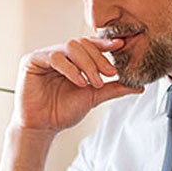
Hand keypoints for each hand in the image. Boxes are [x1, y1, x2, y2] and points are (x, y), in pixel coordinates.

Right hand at [15, 37, 142, 132]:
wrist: (44, 127)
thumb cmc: (63, 111)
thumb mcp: (93, 97)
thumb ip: (114, 88)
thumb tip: (139, 86)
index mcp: (72, 59)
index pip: (90, 45)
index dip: (104, 44)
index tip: (120, 45)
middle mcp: (59, 54)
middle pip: (82, 43)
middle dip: (98, 58)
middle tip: (109, 73)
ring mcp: (45, 56)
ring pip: (70, 47)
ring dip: (86, 64)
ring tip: (94, 82)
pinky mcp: (32, 61)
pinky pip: (54, 57)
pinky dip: (70, 68)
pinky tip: (79, 82)